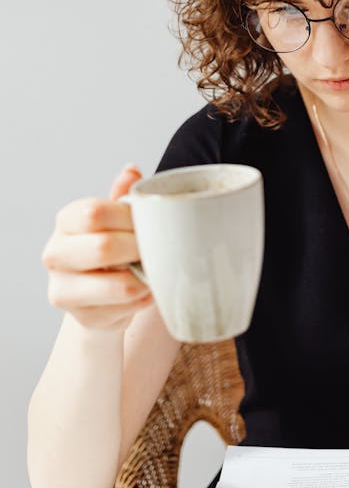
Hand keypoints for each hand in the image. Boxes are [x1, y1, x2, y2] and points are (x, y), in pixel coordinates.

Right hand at [42, 165, 152, 331]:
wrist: (99, 297)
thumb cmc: (111, 250)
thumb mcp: (115, 219)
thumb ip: (123, 196)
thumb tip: (132, 170)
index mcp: (66, 221)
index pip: (94, 212)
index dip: (128, 217)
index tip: (149, 223)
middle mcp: (55, 254)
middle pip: (104, 248)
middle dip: (139, 248)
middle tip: (155, 249)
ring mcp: (64, 289)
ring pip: (118, 285)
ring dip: (145, 277)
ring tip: (152, 270)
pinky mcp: (82, 317)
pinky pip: (126, 308)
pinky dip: (144, 299)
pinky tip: (144, 289)